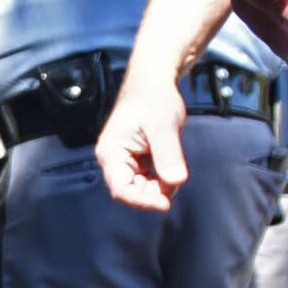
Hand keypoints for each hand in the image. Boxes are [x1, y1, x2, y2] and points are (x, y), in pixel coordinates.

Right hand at [92, 74, 189, 212]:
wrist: (154, 83)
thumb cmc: (154, 98)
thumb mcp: (163, 125)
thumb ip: (168, 154)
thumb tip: (176, 181)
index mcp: (111, 153)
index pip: (121, 189)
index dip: (142, 201)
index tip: (165, 204)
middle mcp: (114, 161)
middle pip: (132, 192)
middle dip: (155, 192)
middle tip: (176, 177)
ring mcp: (126, 162)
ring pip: (143, 188)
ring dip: (161, 185)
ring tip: (174, 165)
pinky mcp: (138, 161)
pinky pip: (150, 179)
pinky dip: (163, 178)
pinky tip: (171, 164)